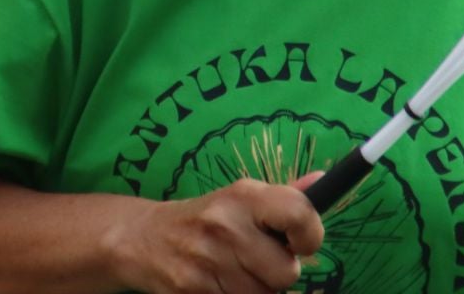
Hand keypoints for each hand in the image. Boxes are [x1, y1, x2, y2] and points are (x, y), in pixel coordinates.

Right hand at [106, 178, 322, 293]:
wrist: (141, 238)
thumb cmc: (203, 220)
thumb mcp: (238, 199)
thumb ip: (284, 197)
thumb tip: (323, 181)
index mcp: (242, 196)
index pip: (299, 213)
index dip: (311, 235)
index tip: (300, 244)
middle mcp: (225, 225)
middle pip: (286, 273)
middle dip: (276, 274)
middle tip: (256, 262)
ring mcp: (207, 260)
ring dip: (254, 292)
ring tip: (233, 273)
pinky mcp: (192, 291)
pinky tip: (218, 286)